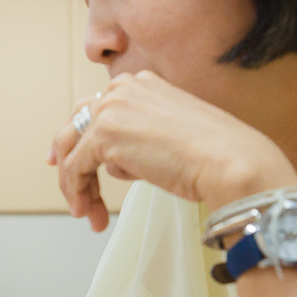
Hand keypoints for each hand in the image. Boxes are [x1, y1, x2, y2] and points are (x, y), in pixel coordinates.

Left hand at [50, 73, 296, 227]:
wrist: (230, 160)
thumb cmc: (214, 154)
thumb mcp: (171, 133)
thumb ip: (141, 135)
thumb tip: (117, 160)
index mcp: (140, 82)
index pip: (97, 108)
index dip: (80, 136)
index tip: (66, 158)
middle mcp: (121, 88)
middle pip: (76, 125)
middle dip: (69, 161)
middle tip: (71, 190)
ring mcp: (110, 109)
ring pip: (72, 150)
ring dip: (76, 186)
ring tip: (89, 214)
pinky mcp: (103, 135)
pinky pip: (74, 167)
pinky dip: (77, 192)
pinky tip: (88, 211)